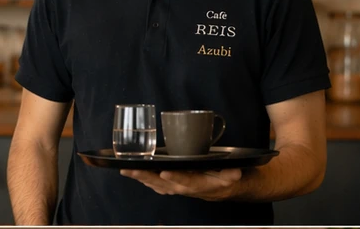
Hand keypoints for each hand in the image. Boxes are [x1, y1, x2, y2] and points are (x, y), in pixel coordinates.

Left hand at [120, 168, 241, 200]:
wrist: (221, 189)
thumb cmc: (224, 179)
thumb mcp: (232, 175)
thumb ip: (231, 174)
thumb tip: (234, 172)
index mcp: (198, 184)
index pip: (186, 181)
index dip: (176, 177)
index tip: (165, 172)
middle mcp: (183, 187)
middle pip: (163, 183)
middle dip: (146, 176)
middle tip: (131, 169)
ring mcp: (175, 187)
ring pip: (155, 184)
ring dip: (140, 177)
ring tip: (125, 170)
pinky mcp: (170, 185)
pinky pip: (154, 184)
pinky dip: (143, 179)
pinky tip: (132, 173)